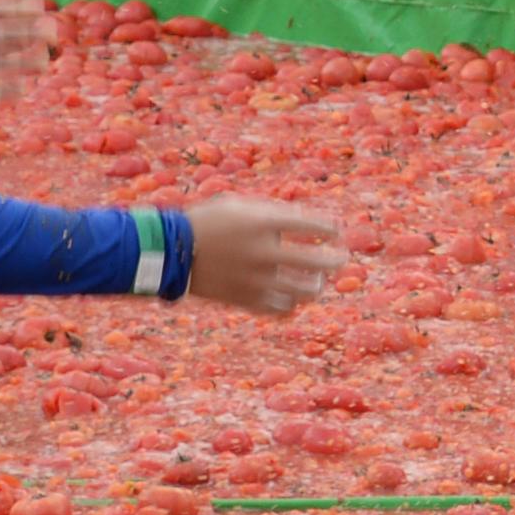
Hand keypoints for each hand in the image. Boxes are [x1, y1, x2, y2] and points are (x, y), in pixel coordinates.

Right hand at [183, 196, 345, 316]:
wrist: (172, 250)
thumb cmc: (209, 222)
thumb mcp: (241, 205)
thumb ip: (275, 213)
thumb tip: (309, 223)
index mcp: (263, 223)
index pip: (314, 225)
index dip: (330, 228)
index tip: (335, 231)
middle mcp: (264, 252)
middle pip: (318, 261)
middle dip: (336, 259)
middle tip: (341, 257)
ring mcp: (256, 279)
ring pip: (304, 290)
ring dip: (318, 284)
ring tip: (318, 280)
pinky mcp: (246, 299)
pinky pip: (280, 308)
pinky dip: (291, 303)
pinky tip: (292, 296)